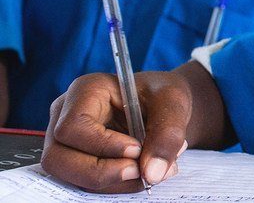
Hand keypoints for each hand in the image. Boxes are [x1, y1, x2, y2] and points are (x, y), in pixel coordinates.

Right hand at [41, 72, 191, 192]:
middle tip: (141, 171)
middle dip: (101, 172)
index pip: (73, 127)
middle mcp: (65, 115)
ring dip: (112, 183)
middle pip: (58, 157)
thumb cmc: (162, 95)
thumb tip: (151, 173)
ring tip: (152, 172)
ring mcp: (66, 141)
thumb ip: (167, 134)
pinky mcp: (76, 160)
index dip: (102, 145)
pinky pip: (85, 183)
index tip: (136, 149)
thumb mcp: (174, 103)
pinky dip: (116, 186)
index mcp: (86, 90)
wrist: (163, 105)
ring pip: (69, 176)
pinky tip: (143, 174)